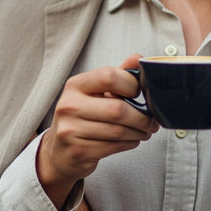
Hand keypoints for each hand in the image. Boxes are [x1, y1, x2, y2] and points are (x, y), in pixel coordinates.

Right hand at [37, 55, 158, 205]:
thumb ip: (118, 75)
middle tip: (150, 121)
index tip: (139, 93)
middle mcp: (69, 106)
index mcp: (75, 85)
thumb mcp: (96, 92)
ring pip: (118, 131)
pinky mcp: (78, 151)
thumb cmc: (82, 117)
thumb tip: (138, 58)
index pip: (108, 76)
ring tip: (144, 131)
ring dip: (139, 132)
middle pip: (117, 109)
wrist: (59, 151)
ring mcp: (70, 130)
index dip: (131, 84)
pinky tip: (130, 140)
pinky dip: (129, 143)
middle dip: (141, 117)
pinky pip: (114, 147)